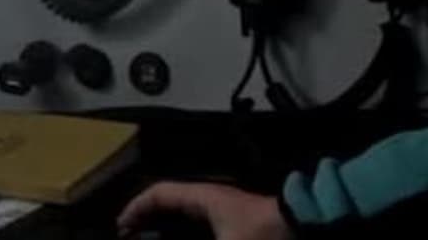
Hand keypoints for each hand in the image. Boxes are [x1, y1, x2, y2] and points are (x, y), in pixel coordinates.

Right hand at [117, 182, 290, 239]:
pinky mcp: (240, 227)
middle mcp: (215, 200)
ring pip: (188, 217)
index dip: (136, 207)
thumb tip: (158, 239)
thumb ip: (186, 238)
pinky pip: (203, 227)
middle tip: (133, 235)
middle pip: (171, 205)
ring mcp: (228, 213)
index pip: (160, 193)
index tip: (121, 225)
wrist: (305, 228)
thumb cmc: (266, 232)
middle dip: (150, 220)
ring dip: (169, 229)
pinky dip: (187, 233)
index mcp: (206, 196)